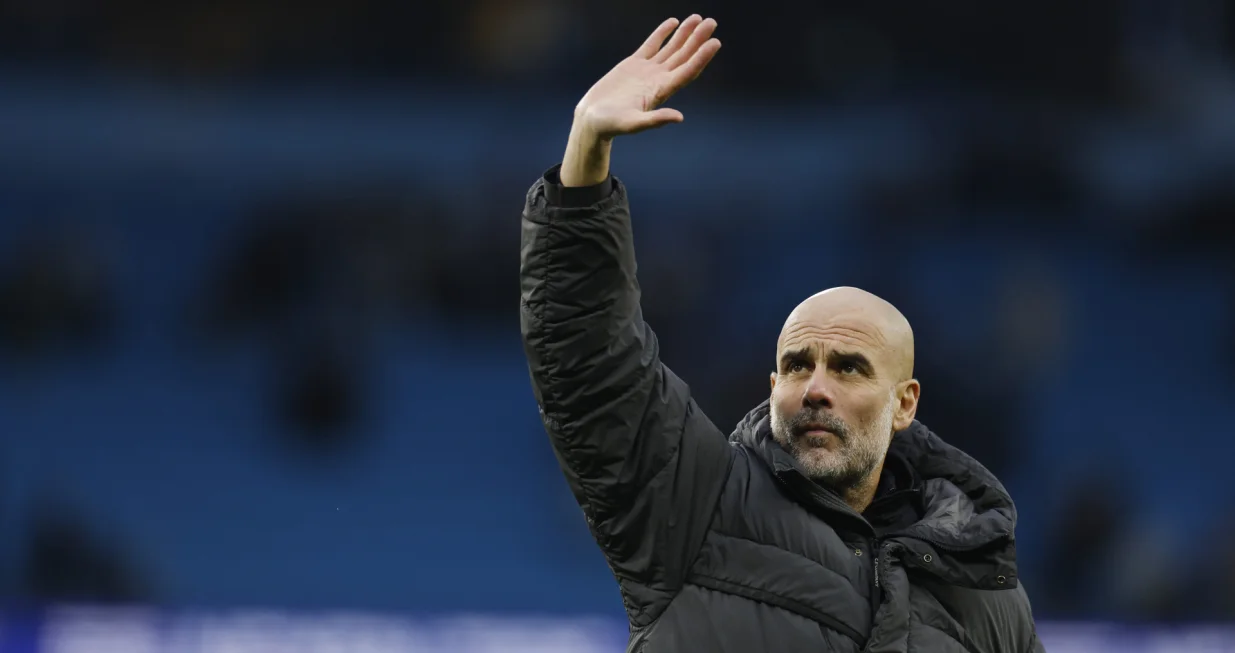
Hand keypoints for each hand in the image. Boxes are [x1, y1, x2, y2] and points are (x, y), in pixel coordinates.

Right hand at [575, 15, 720, 138]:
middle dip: (698, 39)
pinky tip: (673, 22)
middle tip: (712, 22)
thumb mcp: (632, 123)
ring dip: (685, 34)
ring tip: (697, 18)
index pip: (687, 71)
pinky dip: (662, 33)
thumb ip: (655, 120)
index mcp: (661, 92)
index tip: (715, 42)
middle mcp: (658, 80)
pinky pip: (652, 45)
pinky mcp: (633, 64)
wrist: (593, 120)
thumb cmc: (611, 125)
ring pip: (671, 48)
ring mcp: (647, 71)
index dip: (702, 57)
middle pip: (684, 56)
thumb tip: (679, 117)